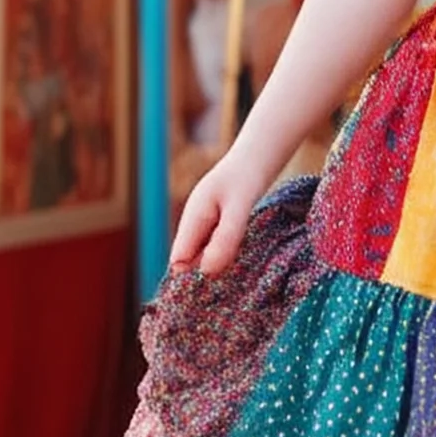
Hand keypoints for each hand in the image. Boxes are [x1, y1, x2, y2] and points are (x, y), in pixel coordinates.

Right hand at [170, 149, 270, 276]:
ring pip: (204, 255)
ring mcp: (203, 224)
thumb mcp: (239, 208)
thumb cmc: (247, 178)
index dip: (192, 275)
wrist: (257, 156)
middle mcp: (193, 223)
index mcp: (192, 218)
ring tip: (240, 256)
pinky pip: (215, 247)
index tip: (217, 280)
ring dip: (219, 261)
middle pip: (190, 261)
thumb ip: (225, 238)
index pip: (179, 261)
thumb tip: (206, 272)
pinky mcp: (215, 225)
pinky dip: (226, 252)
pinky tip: (241, 249)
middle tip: (234, 267)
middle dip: (207, 269)